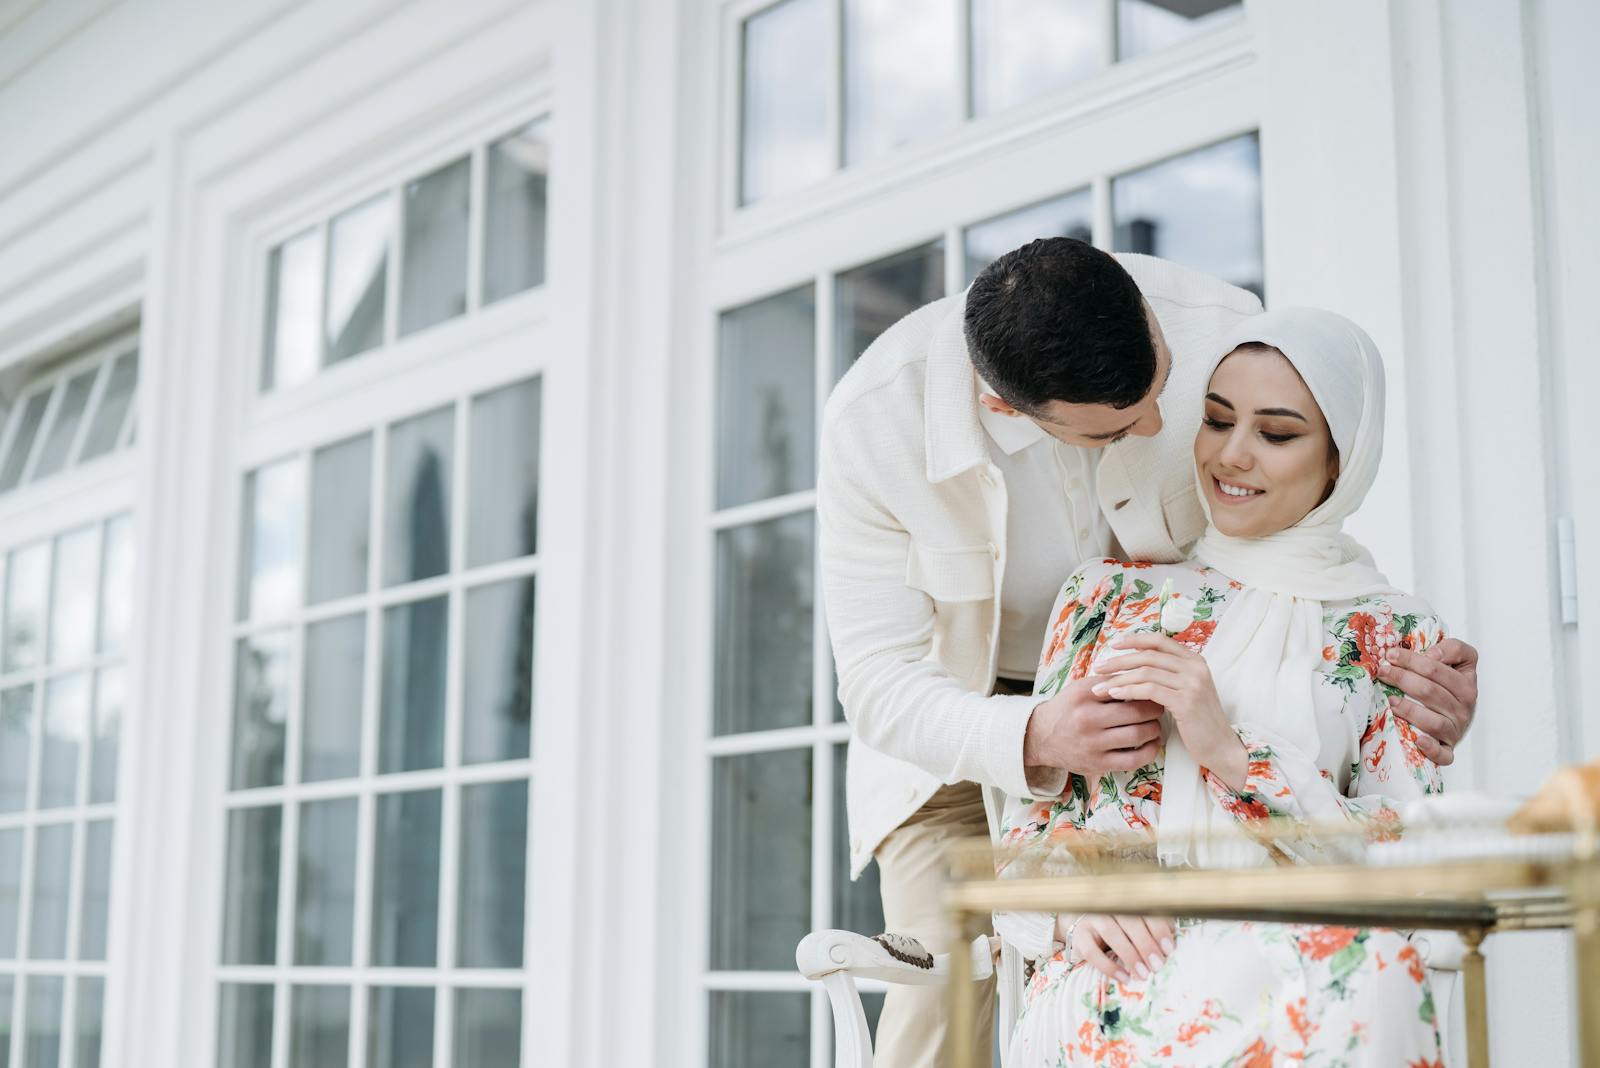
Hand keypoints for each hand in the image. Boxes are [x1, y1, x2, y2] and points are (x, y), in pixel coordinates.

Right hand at [1023, 676, 1163, 775]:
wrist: (1040, 737)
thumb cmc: (1066, 709)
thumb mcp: (1080, 688)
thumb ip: (1107, 682)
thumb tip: (1141, 677)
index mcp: (1084, 695)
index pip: (1125, 687)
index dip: (1145, 687)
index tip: (1153, 688)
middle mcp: (1087, 719)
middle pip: (1135, 712)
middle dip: (1155, 709)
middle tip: (1160, 706)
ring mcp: (1092, 744)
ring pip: (1138, 735)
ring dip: (1154, 729)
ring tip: (1154, 725)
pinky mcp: (1097, 764)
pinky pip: (1133, 760)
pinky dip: (1148, 751)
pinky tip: (1151, 744)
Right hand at [1063, 913, 1174, 982]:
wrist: (1082, 927)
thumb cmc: (1117, 927)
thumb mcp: (1134, 924)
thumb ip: (1152, 928)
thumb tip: (1172, 941)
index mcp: (1125, 900)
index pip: (1144, 910)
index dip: (1158, 928)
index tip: (1170, 948)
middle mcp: (1107, 905)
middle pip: (1129, 920)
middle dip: (1146, 943)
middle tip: (1158, 964)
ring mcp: (1090, 918)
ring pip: (1111, 933)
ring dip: (1130, 955)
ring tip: (1144, 974)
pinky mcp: (1078, 936)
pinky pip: (1092, 952)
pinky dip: (1110, 967)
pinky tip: (1125, 978)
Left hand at [1091, 632, 1246, 789]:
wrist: (1221, 746)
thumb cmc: (1197, 721)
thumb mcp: (1185, 691)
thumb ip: (1167, 675)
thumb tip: (1132, 665)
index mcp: (1194, 660)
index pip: (1159, 641)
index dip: (1134, 640)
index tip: (1113, 645)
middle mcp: (1195, 667)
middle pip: (1148, 655)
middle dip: (1119, 660)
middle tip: (1098, 668)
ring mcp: (1192, 683)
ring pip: (1146, 672)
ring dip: (1118, 679)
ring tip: (1099, 688)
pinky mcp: (1186, 701)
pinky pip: (1150, 690)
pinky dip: (1129, 690)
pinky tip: (1115, 695)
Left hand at [1376, 638, 1477, 765]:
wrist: (1451, 720)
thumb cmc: (1444, 688)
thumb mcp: (1452, 663)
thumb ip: (1446, 651)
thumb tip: (1427, 654)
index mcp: (1466, 682)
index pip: (1440, 667)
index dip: (1415, 658)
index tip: (1392, 654)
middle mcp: (1465, 706)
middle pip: (1430, 690)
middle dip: (1402, 678)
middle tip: (1382, 671)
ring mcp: (1456, 728)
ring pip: (1433, 720)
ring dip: (1409, 710)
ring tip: (1390, 701)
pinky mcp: (1448, 749)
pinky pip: (1443, 753)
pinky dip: (1430, 748)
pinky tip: (1417, 740)